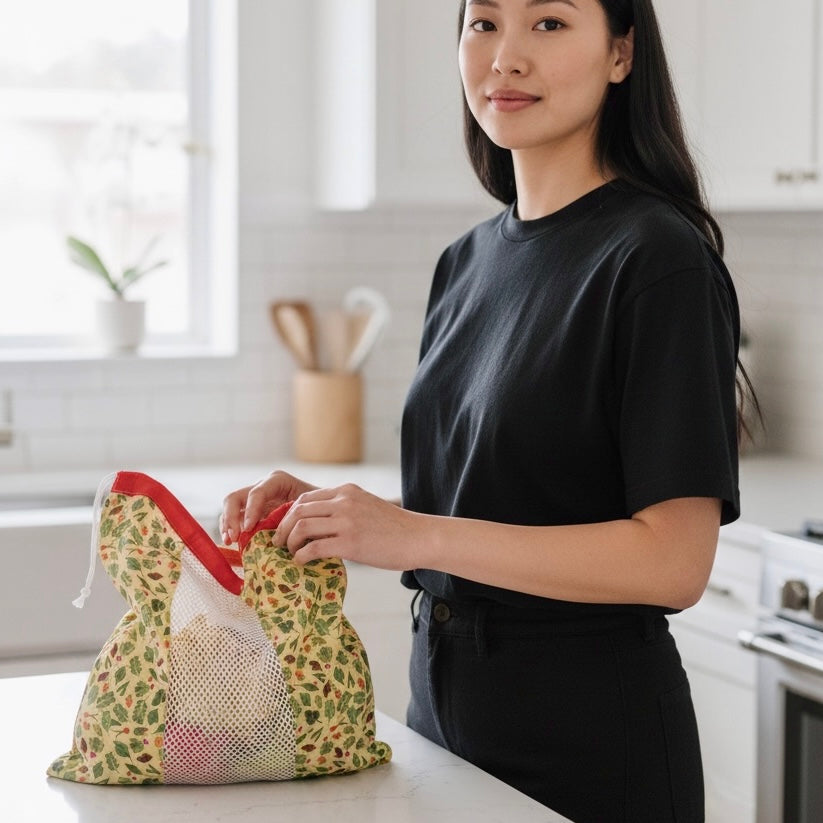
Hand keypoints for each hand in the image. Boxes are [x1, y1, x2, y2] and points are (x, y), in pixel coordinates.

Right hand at [220, 470, 317, 544]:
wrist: (323, 511)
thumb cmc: (320, 507)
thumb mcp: (312, 508)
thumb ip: (297, 515)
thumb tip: (282, 534)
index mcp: (278, 481)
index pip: (257, 492)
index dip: (251, 509)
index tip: (249, 528)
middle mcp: (263, 487)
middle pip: (236, 497)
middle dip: (232, 516)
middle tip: (235, 536)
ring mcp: (255, 500)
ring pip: (231, 507)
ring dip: (227, 524)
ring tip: (230, 541)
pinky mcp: (251, 512)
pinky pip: (234, 518)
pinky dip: (230, 529)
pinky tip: (232, 542)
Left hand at [274, 483, 424, 569]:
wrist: (419, 537)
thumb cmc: (395, 528)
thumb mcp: (367, 506)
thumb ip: (345, 509)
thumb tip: (321, 524)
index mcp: (347, 491)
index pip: (306, 498)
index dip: (290, 514)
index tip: (286, 529)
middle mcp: (344, 501)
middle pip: (298, 510)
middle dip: (283, 528)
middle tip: (279, 543)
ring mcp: (346, 521)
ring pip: (301, 526)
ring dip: (289, 542)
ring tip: (290, 553)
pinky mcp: (350, 543)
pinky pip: (313, 548)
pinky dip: (301, 556)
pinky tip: (302, 562)